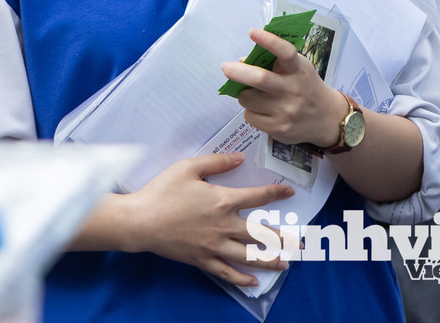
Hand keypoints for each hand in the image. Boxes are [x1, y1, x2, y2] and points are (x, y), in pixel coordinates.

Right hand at [116, 151, 292, 287]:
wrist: (139, 221)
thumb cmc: (162, 191)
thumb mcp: (189, 168)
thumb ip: (217, 162)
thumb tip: (240, 158)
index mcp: (223, 201)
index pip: (258, 197)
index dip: (276, 194)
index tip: (289, 194)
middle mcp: (224, 225)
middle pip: (260, 233)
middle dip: (282, 237)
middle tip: (299, 241)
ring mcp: (214, 245)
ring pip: (248, 256)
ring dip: (269, 261)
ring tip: (285, 263)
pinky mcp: (202, 260)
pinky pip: (226, 272)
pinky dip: (241, 279)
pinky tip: (253, 282)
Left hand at [223, 28, 349, 147]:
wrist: (326, 118)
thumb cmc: (306, 87)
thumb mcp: (298, 69)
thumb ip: (275, 62)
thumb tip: (242, 61)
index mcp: (298, 70)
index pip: (285, 52)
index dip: (269, 41)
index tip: (252, 32)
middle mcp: (293, 90)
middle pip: (260, 79)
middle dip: (238, 72)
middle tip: (225, 67)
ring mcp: (286, 111)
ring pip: (248, 99)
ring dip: (244, 94)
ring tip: (253, 93)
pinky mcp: (278, 128)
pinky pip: (250, 116)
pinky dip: (250, 110)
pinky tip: (261, 110)